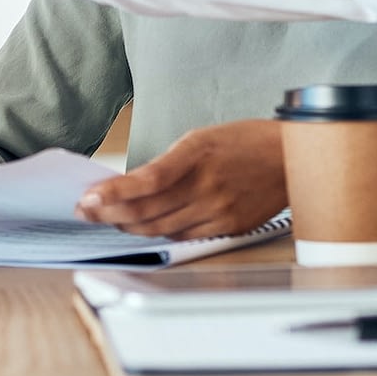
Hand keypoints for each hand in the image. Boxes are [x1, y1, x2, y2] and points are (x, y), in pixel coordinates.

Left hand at [74, 120, 286, 238]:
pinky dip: (159, 233)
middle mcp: (206, 185)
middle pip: (146, 210)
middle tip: (85, 211)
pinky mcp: (228, 228)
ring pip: (160, 228)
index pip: (146, 181)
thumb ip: (168, 164)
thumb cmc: (243, 142)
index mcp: (196, 154)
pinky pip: (183, 237)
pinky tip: (143, 227)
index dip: (113, 194)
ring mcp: (218, 210)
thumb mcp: (200, 139)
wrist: (291, 158)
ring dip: (128, 226)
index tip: (87, 198)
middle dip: (108, 213)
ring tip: (106, 219)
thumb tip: (130, 187)